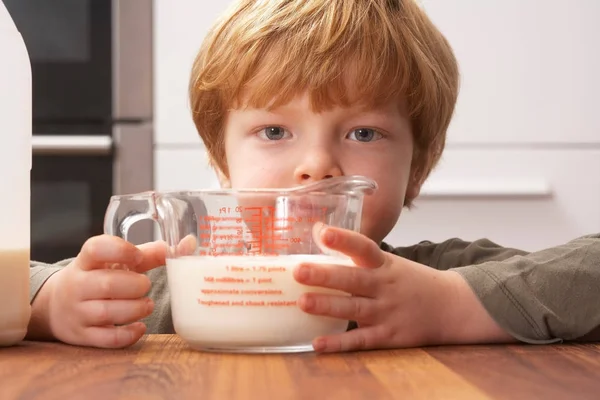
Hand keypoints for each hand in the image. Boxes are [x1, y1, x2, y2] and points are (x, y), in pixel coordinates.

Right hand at [33, 234, 166, 347]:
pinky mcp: (81, 335)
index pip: (96, 249)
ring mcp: (77, 312)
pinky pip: (106, 339)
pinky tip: (139, 327)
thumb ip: (146, 255)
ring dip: (135, 309)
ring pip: (107, 313)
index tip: (138, 256)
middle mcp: (77, 285)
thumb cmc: (94, 278)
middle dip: (135, 286)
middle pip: (107, 285)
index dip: (121, 250)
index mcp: (85, 261)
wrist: (54, 304)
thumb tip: (182, 246)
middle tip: (146, 285)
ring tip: (147, 305)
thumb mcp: (113, 262)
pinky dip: (128, 335)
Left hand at [293, 223, 456, 352]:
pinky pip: (360, 341)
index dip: (344, 239)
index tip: (324, 232)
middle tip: (299, 271)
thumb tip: (316, 231)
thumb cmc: (408, 281)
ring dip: (327, 307)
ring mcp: (386, 312)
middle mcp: (384, 286)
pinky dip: (339, 344)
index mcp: (383, 264)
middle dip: (325, 276)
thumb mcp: (388, 262)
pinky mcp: (388, 336)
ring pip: (353, 309)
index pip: (363, 247)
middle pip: (353, 280)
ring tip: (302, 303)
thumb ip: (354, 252)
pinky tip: (318, 344)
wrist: (450, 307)